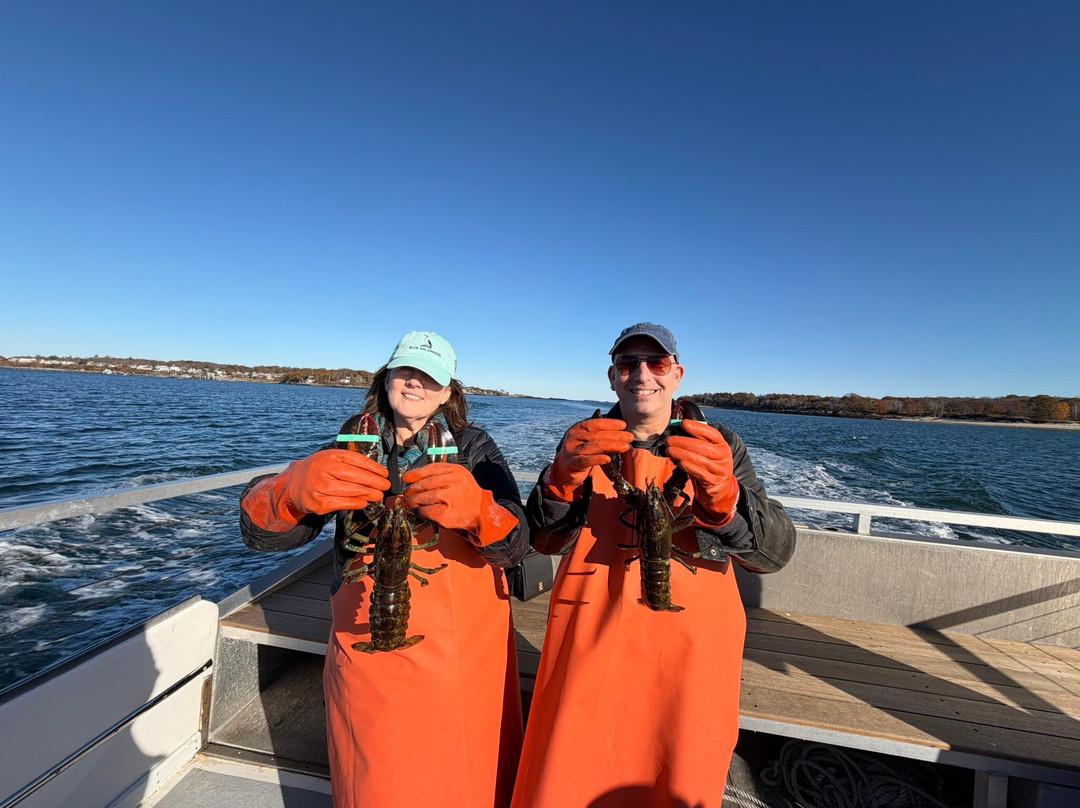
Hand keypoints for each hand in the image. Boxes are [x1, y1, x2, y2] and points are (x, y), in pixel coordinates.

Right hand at [242, 449, 389, 530]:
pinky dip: (356, 503)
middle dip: (375, 482)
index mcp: (330, 456)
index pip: (358, 460)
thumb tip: (375, 470)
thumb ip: (349, 461)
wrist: (293, 485)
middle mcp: (324, 469)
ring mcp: (320, 486)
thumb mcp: (330, 458)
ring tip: (378, 495)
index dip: (374, 468)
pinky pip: (342, 503)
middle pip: (357, 476)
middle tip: (386, 486)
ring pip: (352, 491)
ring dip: (369, 493)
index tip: (385, 473)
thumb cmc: (317, 470)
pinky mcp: (318, 503)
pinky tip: (364, 502)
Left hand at [401, 463, 517, 543]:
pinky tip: (423, 510)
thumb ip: (440, 473)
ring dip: (414, 501)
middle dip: (412, 489)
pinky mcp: (445, 514)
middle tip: (406, 493)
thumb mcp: (458, 476)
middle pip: (425, 484)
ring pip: (423, 497)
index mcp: (456, 471)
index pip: (430, 469)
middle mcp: (453, 483)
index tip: (405, 478)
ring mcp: (450, 499)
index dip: (415, 474)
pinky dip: (422, 511)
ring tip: (410, 502)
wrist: (481, 512)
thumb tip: (413, 477)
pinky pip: (426, 511)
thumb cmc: (466, 494)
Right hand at [542, 418, 632, 500]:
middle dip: (615, 436)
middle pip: (597, 435)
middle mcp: (573, 437)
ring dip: (611, 446)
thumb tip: (620, 428)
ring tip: (625, 447)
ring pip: (594, 446)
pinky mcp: (572, 463)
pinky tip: (608, 458)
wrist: (563, 469)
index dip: (609, 423)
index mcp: (577, 428)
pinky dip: (597, 459)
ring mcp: (572, 450)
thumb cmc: (580, 451)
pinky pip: (586, 460)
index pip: (594, 423)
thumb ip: (599, 433)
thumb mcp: (587, 439)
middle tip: (630, 437)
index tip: (623, 425)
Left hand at [665, 420, 739, 525]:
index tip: (683, 423)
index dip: (698, 428)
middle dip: (685, 442)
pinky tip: (680, 462)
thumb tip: (676, 429)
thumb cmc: (708, 464)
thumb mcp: (706, 451)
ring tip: (670, 450)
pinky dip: (690, 467)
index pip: (712, 434)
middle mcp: (724, 456)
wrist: (718, 487)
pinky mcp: (714, 482)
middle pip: (705, 448)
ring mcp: (720, 470)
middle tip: (669, 440)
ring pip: (702, 460)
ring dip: (683, 454)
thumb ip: (696, 441)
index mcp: (722, 445)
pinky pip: (701, 474)